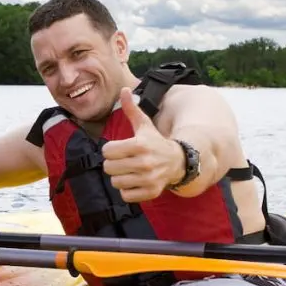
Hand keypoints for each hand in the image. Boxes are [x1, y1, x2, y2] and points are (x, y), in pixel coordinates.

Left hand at [101, 87, 183, 201]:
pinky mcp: (151, 192)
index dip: (110, 150)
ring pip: (115, 182)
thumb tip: (124, 89)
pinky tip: (135, 181)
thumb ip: (131, 108)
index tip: (119, 149)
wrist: (178, 162)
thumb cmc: (155, 142)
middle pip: (108, 168)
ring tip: (129, 171)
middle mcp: (144, 163)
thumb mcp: (144, 125)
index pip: (107, 151)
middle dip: (113, 164)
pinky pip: (125, 195)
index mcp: (140, 144)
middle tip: (124, 161)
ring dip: (119, 177)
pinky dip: (127, 190)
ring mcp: (148, 179)